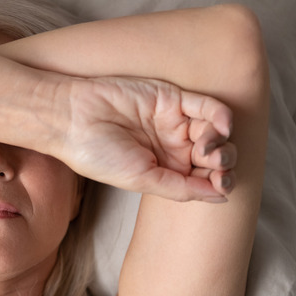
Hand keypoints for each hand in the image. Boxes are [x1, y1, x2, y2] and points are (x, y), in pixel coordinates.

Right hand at [61, 77, 235, 201]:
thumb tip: (222, 196)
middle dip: (222, 162)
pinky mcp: (172, 98)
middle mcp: (172, 147)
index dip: (219, 182)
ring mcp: (173, 122)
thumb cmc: (98, 155)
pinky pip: (207, 106)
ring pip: (215, 132)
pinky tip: (220, 127)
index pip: (203, 178)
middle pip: (214, 156)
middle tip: (213, 165)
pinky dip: (221, 116)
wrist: (73, 120)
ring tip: (206, 149)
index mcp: (164, 171)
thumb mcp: (143, 181)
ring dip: (221, 142)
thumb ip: (183, 188)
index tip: (221, 185)